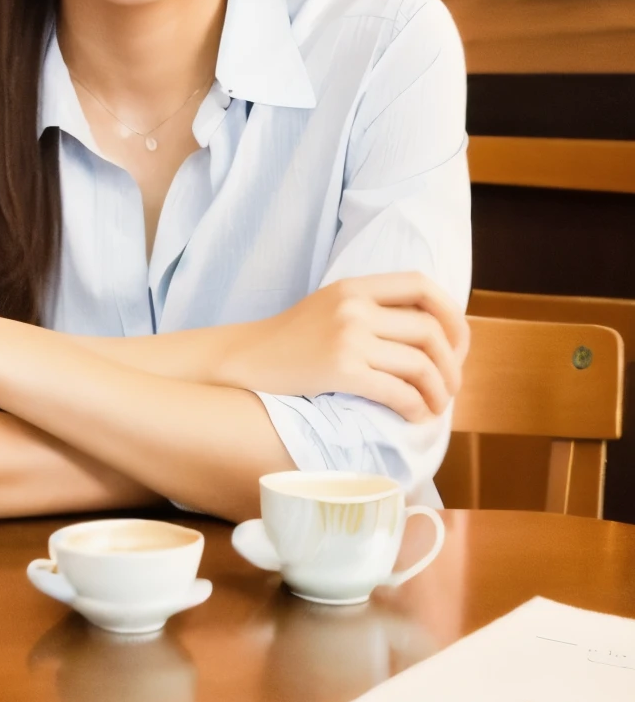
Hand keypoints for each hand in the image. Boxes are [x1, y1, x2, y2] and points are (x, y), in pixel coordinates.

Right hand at [216, 272, 469, 423]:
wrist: (245, 360)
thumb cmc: (291, 342)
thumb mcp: (331, 307)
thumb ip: (372, 309)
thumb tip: (429, 333)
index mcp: (354, 286)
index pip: (421, 285)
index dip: (451, 314)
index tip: (457, 344)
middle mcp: (354, 306)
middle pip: (430, 329)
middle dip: (452, 364)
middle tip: (451, 387)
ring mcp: (347, 337)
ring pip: (421, 363)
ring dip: (440, 391)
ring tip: (437, 408)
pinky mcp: (340, 370)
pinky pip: (398, 390)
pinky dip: (416, 407)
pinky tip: (415, 416)